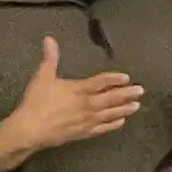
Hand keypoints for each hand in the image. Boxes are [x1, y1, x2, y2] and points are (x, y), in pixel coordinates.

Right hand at [0, 35, 142, 171]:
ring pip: (110, 113)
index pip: (101, 82)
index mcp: (79, 89)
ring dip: (124, 109)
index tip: (126, 77)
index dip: (114, 79)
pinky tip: (121, 122)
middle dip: (127, 94)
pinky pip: (102, 128)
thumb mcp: (42, 76)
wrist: (30, 129)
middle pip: (111, 98)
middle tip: (141, 91)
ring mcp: (87, 120)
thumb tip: (49, 39)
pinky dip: (112, 125)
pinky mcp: (84, 133)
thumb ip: (50, 58)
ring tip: (137, 106)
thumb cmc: (36, 102)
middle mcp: (87, 104)